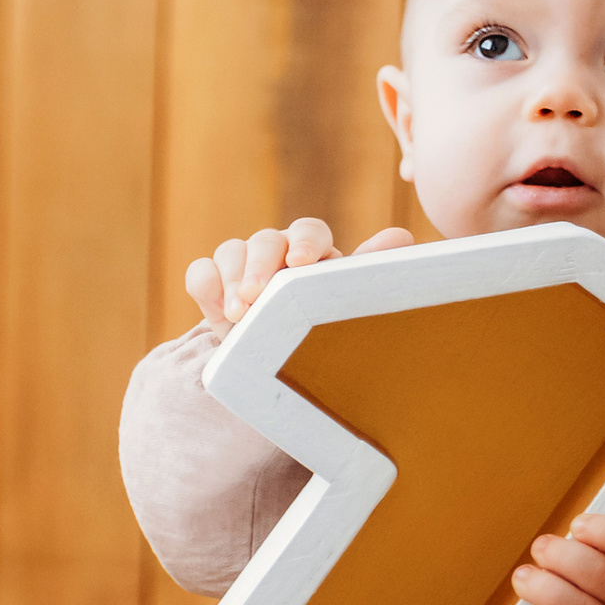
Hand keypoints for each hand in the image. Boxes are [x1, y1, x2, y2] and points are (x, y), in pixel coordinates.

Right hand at [185, 217, 415, 331]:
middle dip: (260, 265)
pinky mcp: (212, 288)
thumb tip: (403, 239)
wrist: (277, 372)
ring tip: (240, 313)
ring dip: (233, 278)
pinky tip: (215, 307)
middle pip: (265, 239)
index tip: (301, 262)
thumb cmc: (320, 334)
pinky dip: (205, 285)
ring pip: (231, 251)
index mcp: (313, 253)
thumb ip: (367, 274)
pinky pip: (200, 272)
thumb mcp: (343, 307)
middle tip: (258, 296)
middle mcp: (276, 254)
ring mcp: (241, 268)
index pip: (308, 231)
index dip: (305, 242)